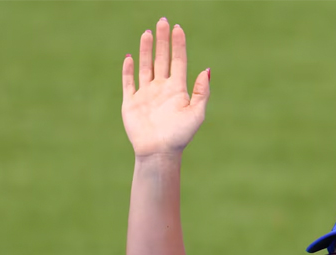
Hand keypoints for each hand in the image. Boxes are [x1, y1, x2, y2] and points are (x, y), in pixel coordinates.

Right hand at [121, 18, 210, 157]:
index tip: (178, 28)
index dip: (178, 45)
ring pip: (146, 66)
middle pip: (162, 59)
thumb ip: (202, 91)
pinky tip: (130, 57)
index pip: (178, 61)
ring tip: (148, 33)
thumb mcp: (197, 113)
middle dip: (162, 41)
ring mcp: (146, 94)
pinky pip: (129, 82)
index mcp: (178, 90)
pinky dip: (128, 70)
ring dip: (146, 50)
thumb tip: (207, 69)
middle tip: (162, 21)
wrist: (159, 152)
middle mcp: (162, 89)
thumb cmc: (180, 135)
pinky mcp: (131, 103)